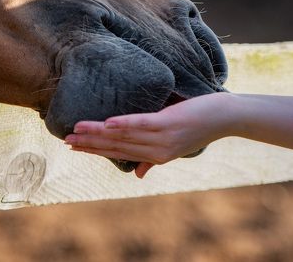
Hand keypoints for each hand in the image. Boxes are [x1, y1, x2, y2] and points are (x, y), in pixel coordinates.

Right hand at [65, 91, 234, 178]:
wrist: (226, 117)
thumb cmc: (200, 124)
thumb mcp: (176, 144)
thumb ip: (154, 157)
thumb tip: (137, 174)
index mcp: (156, 156)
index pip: (120, 154)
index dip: (96, 150)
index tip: (74, 146)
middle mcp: (157, 151)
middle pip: (117, 147)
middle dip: (90, 143)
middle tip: (66, 140)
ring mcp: (163, 138)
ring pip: (124, 137)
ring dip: (98, 133)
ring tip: (78, 129)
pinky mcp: (170, 124)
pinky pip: (142, 124)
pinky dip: (124, 124)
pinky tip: (107, 123)